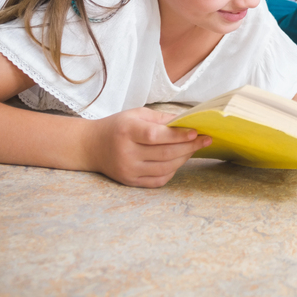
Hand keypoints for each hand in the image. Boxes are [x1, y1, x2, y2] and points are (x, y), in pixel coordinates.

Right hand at [84, 108, 212, 187]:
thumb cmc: (118, 127)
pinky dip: (172, 170)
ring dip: (184, 158)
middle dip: (189, 147)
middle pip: (164, 153)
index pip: (156, 136)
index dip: (178, 135)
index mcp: (127, 131)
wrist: (91, 146)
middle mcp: (126, 153)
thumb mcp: (136, 115)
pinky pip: (158, 180)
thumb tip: (187, 122)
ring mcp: (128, 170)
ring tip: (194, 149)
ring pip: (165, 168)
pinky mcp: (130, 181)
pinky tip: (178, 161)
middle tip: (205, 140)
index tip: (196, 132)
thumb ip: (161, 118)